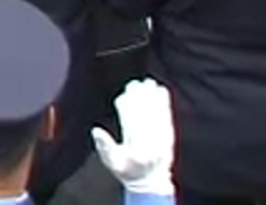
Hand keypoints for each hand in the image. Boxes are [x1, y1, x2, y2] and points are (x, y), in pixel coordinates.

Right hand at [92, 79, 175, 193]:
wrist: (151, 183)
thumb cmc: (128, 173)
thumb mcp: (112, 163)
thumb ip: (105, 147)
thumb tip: (96, 130)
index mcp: (136, 146)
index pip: (132, 121)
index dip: (128, 106)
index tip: (125, 93)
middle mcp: (151, 141)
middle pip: (146, 114)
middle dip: (142, 97)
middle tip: (137, 83)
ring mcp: (162, 138)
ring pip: (157, 114)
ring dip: (154, 98)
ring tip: (150, 83)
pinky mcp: (169, 137)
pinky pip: (167, 118)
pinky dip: (164, 105)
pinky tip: (162, 93)